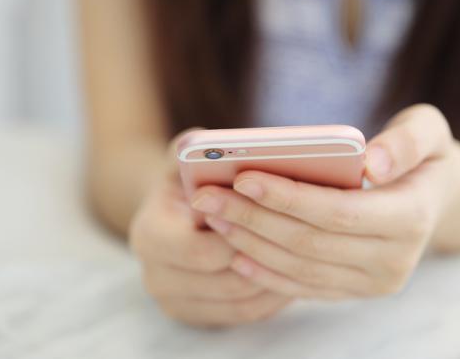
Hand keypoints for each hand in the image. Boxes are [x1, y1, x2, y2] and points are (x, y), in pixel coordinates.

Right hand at [129, 132, 291, 325]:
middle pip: (226, 280)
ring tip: (310, 257)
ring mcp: (176, 303)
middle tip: (307, 243)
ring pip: (241, 300)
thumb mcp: (183, 159)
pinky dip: (273, 296)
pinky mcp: (200, 318)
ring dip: (276, 280)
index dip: (240, 235)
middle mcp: (156, 276)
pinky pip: (246, 314)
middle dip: (266, 258)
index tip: (276, 215)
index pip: (199, 249)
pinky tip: (296, 272)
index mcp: (149, 235)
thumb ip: (191, 148)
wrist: (171, 216)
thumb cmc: (186, 182)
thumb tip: (208, 141)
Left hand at [190, 105, 456, 298]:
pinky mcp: (355, 292)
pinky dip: (265, 270)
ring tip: (212, 216)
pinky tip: (233, 250)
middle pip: (309, 243)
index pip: (338, 213)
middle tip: (207, 197)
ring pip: (299, 268)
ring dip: (250, 244)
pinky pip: (303, 287)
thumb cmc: (423, 155)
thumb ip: (408, 140)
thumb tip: (374, 160)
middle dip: (253, 219)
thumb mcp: (429, 130)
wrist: (435, 198)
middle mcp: (395, 262)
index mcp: (412, 218)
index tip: (243, 178)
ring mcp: (374, 283)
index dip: (288, 198)